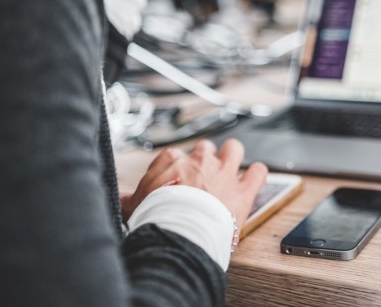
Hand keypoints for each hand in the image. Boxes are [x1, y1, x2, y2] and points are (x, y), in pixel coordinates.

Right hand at [120, 139, 267, 225]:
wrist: (179, 231)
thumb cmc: (157, 217)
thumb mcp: (135, 206)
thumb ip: (130, 198)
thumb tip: (122, 198)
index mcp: (174, 161)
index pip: (175, 156)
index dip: (176, 168)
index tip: (175, 180)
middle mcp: (201, 161)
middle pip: (205, 148)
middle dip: (205, 158)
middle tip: (202, 174)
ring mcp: (224, 173)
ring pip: (234, 149)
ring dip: (233, 156)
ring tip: (230, 167)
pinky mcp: (243, 190)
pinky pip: (258, 172)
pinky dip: (257, 174)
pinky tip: (254, 177)